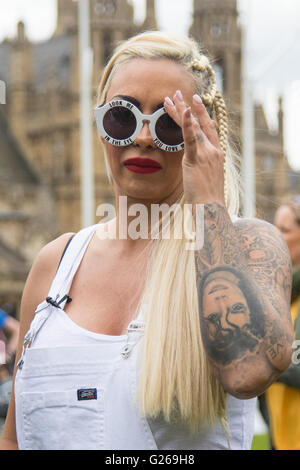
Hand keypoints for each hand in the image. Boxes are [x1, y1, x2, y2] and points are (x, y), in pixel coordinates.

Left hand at [164, 90, 225, 207]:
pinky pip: (191, 138)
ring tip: (172, 97)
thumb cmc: (208, 201)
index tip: (195, 105)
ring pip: (193, 127)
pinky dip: (187, 123)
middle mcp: (214, 151)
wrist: (211, 210)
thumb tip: (195, 170)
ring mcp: (207, 154)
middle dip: (191, 107)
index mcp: (217, 155)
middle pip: (202, 123)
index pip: (209, 130)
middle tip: (181, 94)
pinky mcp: (197, 159)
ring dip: (181, 110)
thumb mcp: (206, 182)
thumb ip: (201, 171)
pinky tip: (183, 110)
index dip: (202, 117)